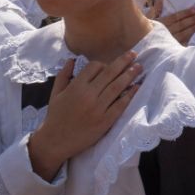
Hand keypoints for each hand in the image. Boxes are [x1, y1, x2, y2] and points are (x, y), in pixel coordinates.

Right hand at [27, 54, 141, 179]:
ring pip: (117, 87)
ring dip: (129, 75)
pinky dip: (129, 95)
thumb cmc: (55, 116)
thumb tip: (72, 60)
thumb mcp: (55, 93)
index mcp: (76, 87)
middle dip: (123, 62)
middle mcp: (88, 95)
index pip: (94, 67)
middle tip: (135, 54)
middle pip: (109, 74)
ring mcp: (98, 108)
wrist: (56, 141)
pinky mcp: (105, 121)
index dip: (104, 63)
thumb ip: (63, 75)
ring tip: (139, 67)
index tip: (110, 64)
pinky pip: (120, 105)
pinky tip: (137, 87)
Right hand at [148, 0, 194, 45]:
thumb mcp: (147, 19)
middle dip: (192, 20)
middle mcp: (165, 32)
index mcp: (160, 24)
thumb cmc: (144, 31)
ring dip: (193, 28)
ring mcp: (169, 42)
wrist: (140, 47)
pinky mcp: (171, 49)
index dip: (185, 13)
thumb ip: (155, 10)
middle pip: (181, 25)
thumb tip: (161, 0)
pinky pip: (182, 44)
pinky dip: (189, 40)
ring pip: (183, 34)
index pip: (175, 18)